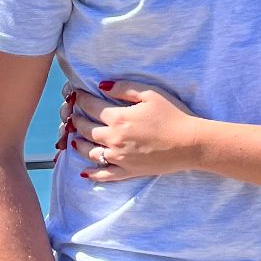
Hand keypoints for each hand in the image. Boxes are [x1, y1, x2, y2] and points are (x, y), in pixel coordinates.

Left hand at [66, 81, 202, 181]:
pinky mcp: (127, 172)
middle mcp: (113, 139)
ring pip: (90, 152)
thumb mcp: (150, 94)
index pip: (91, 106)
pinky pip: (103, 175)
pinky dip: (91, 174)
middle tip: (70, 115)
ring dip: (78, 144)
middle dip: (75, 120)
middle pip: (86, 129)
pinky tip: (83, 172)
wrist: (190, 144)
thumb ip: (124, 88)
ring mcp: (119, 158)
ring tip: (73, 139)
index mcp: (118, 118)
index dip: (80, 99)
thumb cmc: (173, 115)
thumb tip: (101, 85)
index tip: (75, 94)